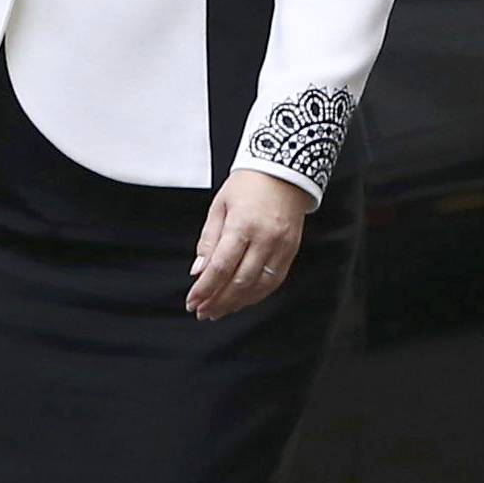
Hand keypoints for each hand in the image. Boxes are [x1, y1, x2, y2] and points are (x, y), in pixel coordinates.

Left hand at [187, 168, 309, 319]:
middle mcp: (264, 238)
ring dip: (237, 303)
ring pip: (259, 286)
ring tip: (219, 311)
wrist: (284, 170)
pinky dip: (257, 295)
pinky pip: (275, 280)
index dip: (204, 289)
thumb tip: (198, 271)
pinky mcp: (292, 250)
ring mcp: (281, 246)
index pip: (220, 267)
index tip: (191, 301)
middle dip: (218, 301)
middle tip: (202, 311)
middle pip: (239, 281)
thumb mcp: (219, 206)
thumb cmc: (248, 185)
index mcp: (242, 225)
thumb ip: (208, 241)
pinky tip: (242, 300)